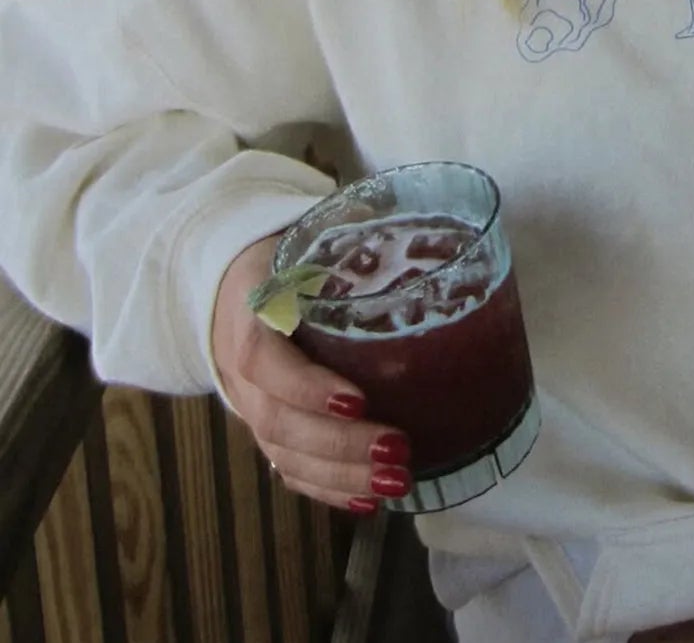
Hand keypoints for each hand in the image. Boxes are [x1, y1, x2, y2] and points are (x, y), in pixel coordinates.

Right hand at [211, 234, 411, 512]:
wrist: (231, 283)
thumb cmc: (291, 257)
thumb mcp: (311, 237)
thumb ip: (357, 235)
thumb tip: (431, 221)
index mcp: (253, 312)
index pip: (265, 359)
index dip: (306, 387)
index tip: (358, 399)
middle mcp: (244, 370)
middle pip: (279, 421)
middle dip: (340, 445)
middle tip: (399, 451)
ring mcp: (251, 405)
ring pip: (285, 454)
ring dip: (341, 476)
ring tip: (397, 483)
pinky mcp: (267, 428)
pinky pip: (288, 469)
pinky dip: (327, 490)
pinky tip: (368, 502)